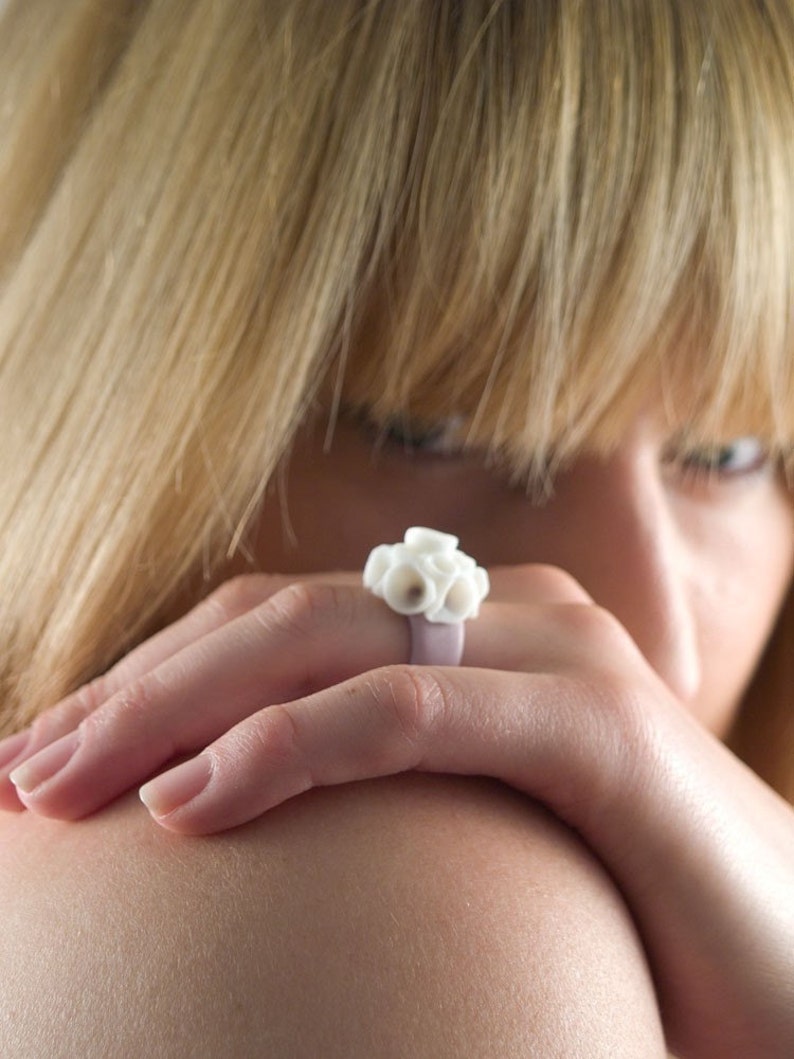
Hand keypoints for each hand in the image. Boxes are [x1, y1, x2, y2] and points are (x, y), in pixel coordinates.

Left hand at [1, 569, 792, 1056]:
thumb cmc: (627, 923)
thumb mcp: (466, 850)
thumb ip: (371, 812)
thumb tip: (213, 833)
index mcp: (473, 638)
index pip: (282, 627)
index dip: (158, 680)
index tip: (56, 757)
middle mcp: (508, 618)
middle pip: (280, 618)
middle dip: (141, 687)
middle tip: (27, 770)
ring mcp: (554, 656)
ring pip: (327, 641)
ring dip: (180, 706)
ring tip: (65, 786)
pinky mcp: (597, 727)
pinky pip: (411, 711)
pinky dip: (290, 747)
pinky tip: (188, 805)